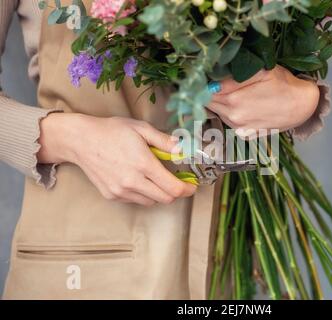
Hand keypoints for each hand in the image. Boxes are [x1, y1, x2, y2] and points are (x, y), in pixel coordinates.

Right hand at [38, 113, 196, 205]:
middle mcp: (132, 182)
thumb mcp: (142, 129)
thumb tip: (183, 150)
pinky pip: (136, 200)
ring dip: (159, 193)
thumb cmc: (111, 131)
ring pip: (151, 202)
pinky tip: (138, 178)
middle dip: (176, 192)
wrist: (81, 140)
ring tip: (155, 177)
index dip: (187, 189)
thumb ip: (165, 141)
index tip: (192, 185)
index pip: (173, 188)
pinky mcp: (112, 195)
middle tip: (178, 182)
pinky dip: (143, 193)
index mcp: (143, 164)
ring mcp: (121, 191)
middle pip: (165, 199)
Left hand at [207, 65, 319, 136]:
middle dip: (207, 91)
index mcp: (233, 98)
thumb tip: (211, 79)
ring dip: (218, 102)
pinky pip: (228, 121)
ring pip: (217, 112)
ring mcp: (238, 127)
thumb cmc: (284, 84)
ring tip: (231, 91)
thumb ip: (234, 75)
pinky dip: (228, 112)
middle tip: (213, 80)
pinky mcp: (244, 134)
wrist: (303, 107)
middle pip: (207, 102)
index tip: (204, 74)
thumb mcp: (261, 71)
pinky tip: (240, 104)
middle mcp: (232, 115)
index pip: (204, 89)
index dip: (202, 80)